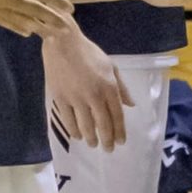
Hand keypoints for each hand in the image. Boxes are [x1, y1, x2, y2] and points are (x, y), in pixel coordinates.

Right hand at [0, 0, 73, 37]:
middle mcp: (3, 1)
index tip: (71, 10)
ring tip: (52, 35)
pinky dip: (17, 27)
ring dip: (38, 27)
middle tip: (67, 30)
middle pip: (32, 12)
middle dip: (51, 20)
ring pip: (20, 20)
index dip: (55, 1)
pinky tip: (26, 32)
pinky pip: (5, 22)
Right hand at [44, 22, 131, 149]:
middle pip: (103, 124)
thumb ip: (121, 87)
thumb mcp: (111, 66)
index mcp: (109, 87)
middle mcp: (94, 95)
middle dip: (107, 140)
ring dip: (91, 138)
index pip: (117, 115)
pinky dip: (74, 131)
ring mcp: (76, 98)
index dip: (119, 131)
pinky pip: (68, 120)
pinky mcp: (60, 98)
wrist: (63, 43)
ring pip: (85, 126)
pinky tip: (78, 136)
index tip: (121, 142)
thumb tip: (131, 105)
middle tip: (108, 149)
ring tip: (93, 144)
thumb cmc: (89, 53)